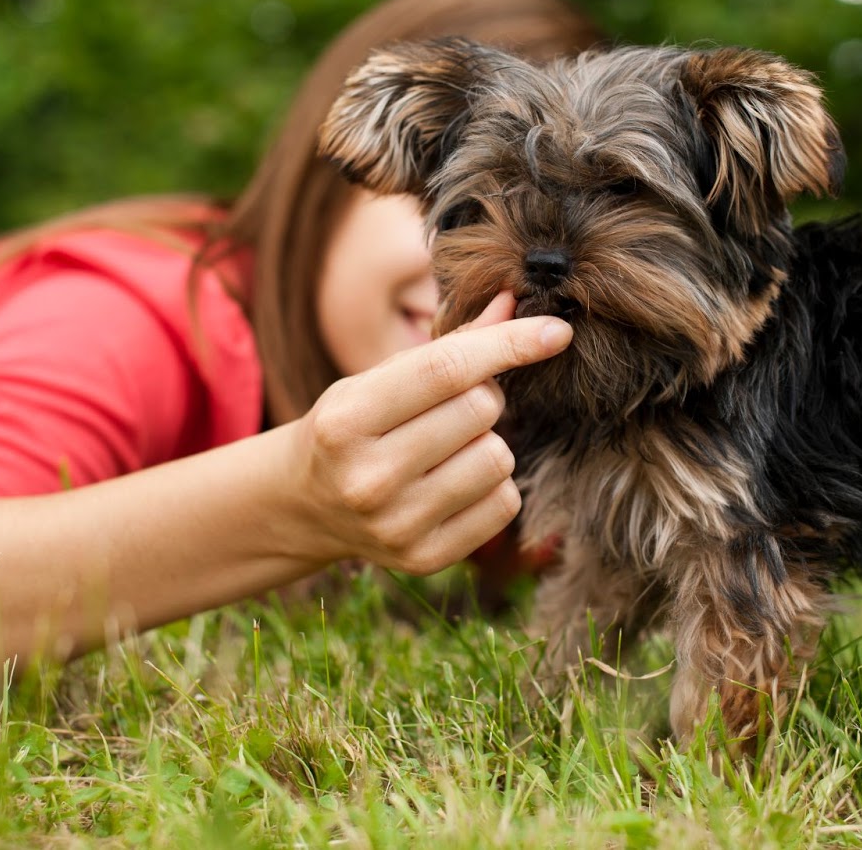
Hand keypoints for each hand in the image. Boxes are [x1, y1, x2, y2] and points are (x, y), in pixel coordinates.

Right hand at [286, 293, 571, 574]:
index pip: (446, 370)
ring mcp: (396, 525)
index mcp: (347, 419)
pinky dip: (494, 484)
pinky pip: (504, 503)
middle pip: (480, 411)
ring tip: (451, 446)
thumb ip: (449, 343)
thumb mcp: (379, 378)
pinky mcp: (424, 558)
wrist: (305, 506)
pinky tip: (456, 481)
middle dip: (484, 395)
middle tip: (456, 403)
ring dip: (489, 442)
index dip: (508, 344)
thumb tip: (514, 303)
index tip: (555, 330)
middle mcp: (367, 478)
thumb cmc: (352, 426)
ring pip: (498, 457)